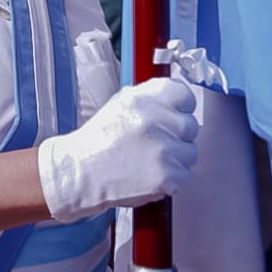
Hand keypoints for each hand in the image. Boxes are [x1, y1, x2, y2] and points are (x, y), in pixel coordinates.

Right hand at [37, 76, 199, 221]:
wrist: (81, 174)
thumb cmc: (98, 142)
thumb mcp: (119, 105)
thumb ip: (150, 99)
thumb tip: (174, 99)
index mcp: (142, 100)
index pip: (184, 94)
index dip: (181, 106)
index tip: (177, 113)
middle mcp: (155, 121)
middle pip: (189, 125)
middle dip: (177, 134)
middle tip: (156, 142)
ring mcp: (164, 150)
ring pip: (190, 151)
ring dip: (176, 157)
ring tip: (150, 159)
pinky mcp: (168, 176)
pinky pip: (184, 174)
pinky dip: (171, 177)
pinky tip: (149, 174)